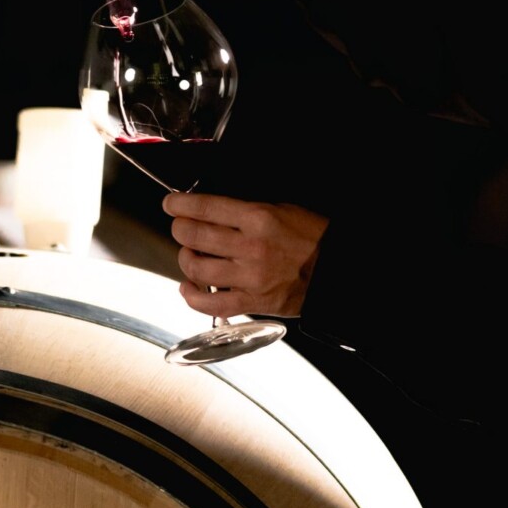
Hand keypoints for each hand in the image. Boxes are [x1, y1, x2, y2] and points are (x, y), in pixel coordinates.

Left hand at [162, 191, 326, 318]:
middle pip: (195, 236)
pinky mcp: (253, 301)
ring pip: (198, 268)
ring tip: (189, 255)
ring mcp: (250, 277)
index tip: (170, 203)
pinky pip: (212, 304)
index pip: (206, 208)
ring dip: (185, 259)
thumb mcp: (282, 209)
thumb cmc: (312, 237)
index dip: (180, 204)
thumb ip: (246, 212)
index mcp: (259, 218)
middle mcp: (250, 247)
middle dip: (179, 229)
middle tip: (179, 227)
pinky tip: (188, 288)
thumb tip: (212, 211)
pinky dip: (193, 296)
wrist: (337, 271)